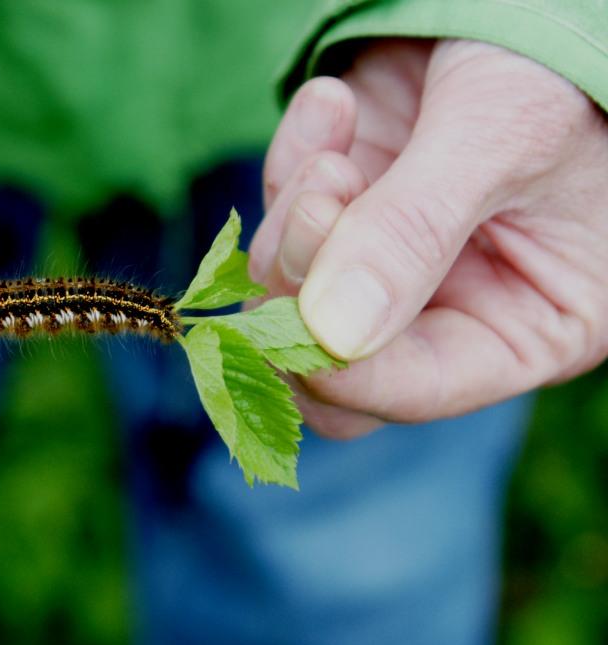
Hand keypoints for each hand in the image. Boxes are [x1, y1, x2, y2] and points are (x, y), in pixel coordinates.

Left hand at [249, 39, 607, 437]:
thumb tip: (330, 335)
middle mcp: (450, 307)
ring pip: (289, 292)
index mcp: (526, 325)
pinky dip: (292, 162)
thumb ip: (413, 234)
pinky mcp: (344, 208)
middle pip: (330, 363)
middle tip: (323, 200)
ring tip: (336, 150)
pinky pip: (278, 217)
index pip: (413, 388)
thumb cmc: (556, 66)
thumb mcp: (500, 140)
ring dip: (296, 215)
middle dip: (301, 290)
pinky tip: (334, 105)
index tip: (298, 312)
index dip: (341, 367)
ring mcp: (387, 260)